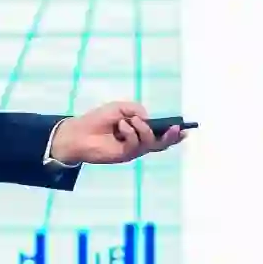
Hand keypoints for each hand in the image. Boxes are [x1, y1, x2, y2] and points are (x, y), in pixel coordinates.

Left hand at [50, 101, 187, 164]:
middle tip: (174, 129)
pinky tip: (121, 126)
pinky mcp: (124, 155)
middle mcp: (138, 142)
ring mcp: (132, 150)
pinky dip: (131, 132)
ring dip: (143, 129)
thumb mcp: (119, 108)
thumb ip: (135, 109)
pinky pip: (135, 144)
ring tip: (129, 121)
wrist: (79, 132)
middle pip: (160, 144)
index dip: (173, 133)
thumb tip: (147, 118)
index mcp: (138, 131)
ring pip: (150, 143)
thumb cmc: (97, 119)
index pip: (159, 134)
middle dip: (170, 137)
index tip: (183, 129)